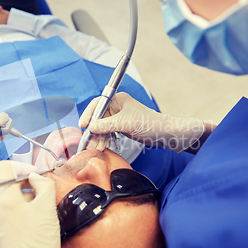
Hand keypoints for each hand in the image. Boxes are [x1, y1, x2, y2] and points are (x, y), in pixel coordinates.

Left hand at [0, 161, 62, 247]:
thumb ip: (43, 184)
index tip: (35, 177)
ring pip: (4, 203)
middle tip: (41, 197)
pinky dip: (15, 217)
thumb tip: (36, 176)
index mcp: (3, 199)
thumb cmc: (39, 245)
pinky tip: (29, 228)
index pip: (6, 167)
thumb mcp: (47, 208)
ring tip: (37, 216)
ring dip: (20, 203)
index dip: (24, 167)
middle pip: (6, 186)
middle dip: (24, 187)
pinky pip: (2, 218)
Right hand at [79, 92, 204, 152]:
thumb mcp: (125, 123)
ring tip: (95, 148)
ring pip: (101, 127)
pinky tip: (102, 147)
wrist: (164, 134)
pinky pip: (107, 132)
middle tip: (88, 143)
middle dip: (92, 130)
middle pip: (97, 117)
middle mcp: (116, 106)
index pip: (97, 104)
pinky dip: (104, 139)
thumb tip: (90, 128)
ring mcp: (118, 117)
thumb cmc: (148, 124)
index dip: (88, 114)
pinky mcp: (120, 127)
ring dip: (97, 137)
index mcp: (117, 99)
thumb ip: (106, 125)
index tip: (83, 126)